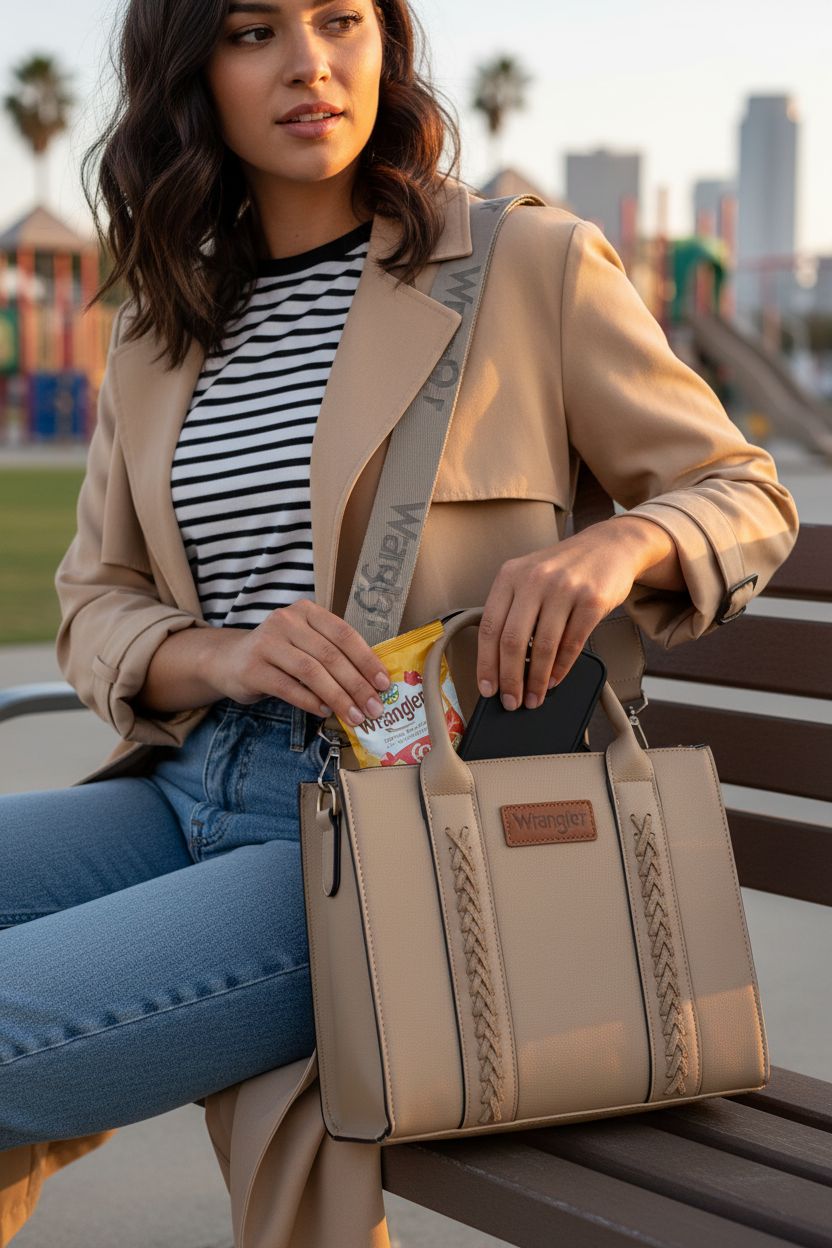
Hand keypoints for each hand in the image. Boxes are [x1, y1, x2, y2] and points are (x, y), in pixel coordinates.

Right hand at [209, 599, 390, 725]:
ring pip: (311, 672)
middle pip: (330, 655)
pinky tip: (325, 712)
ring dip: (338, 697)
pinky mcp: (253, 668)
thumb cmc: (278, 655)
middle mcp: (287, 621)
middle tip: (374, 708)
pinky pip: (288, 688)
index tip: (384, 684)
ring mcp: (267, 643)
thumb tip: (372, 684)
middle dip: (357, 685)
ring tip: (354, 716)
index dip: (367, 660)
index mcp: (307, 611)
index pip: (344, 634)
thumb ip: (332, 654)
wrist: (229, 661)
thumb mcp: (305, 644)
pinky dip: (310, 701)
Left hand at [476, 516, 681, 710]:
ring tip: (534, 697)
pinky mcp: (592, 600)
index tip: (487, 688)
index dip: (486, 663)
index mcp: (510, 575)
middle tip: (511, 701)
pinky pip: (572, 644)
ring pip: (543, 647)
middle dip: (510, 679)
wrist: (609, 546)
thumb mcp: (530, 577)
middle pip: (512, 641)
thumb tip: (501, 664)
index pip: (489, 627)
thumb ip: (514, 610)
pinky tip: (554, 680)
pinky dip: (560, 669)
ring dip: (536, 680)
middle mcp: (534, 579)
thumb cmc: (565, 569)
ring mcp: (564, 588)